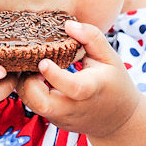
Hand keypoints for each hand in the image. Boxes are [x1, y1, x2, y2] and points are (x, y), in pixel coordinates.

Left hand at [16, 20, 140, 137]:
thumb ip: (91, 37)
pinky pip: (35, 107)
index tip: (43, 61)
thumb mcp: (110, 57)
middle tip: (33, 64)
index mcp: (92, 89)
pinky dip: (30, 92)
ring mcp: (63, 118)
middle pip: (43, 104)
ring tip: (34, 69)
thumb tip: (68, 24)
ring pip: (33, 106)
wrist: (119, 119)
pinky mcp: (55, 121)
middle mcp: (75, 108)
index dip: (55, 75)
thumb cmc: (114, 83)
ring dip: (26, 86)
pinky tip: (37, 78)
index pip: (73, 87)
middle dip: (28, 83)